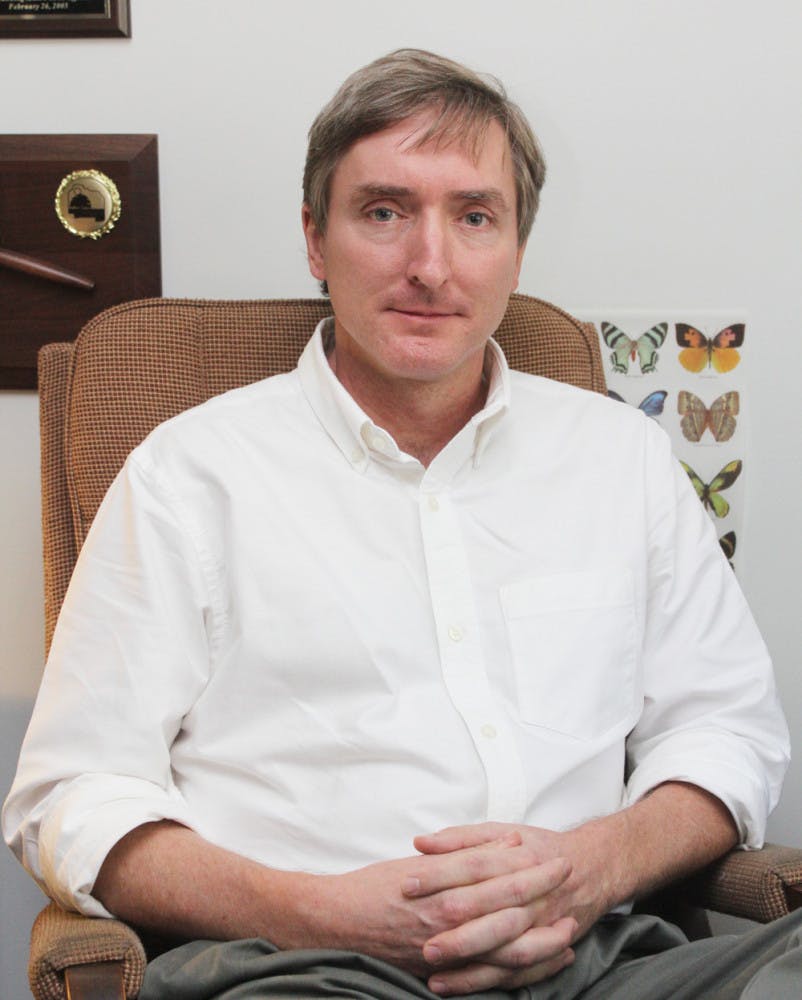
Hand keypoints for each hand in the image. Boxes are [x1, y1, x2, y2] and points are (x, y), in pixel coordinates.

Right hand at [308, 831, 573, 980]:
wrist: (338, 922)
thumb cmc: (375, 886)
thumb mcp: (418, 861)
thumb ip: (461, 855)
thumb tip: (506, 844)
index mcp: (440, 886)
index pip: (494, 872)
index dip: (527, 865)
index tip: (554, 856)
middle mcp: (446, 918)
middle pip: (505, 906)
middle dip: (541, 893)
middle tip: (568, 881)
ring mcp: (445, 949)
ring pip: (504, 947)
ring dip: (541, 939)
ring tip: (569, 929)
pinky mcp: (442, 972)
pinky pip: (490, 976)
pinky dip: (521, 970)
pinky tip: (543, 962)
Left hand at [410, 821, 618, 994]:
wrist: (591, 867)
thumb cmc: (537, 848)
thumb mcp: (501, 831)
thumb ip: (461, 838)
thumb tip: (421, 843)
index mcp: (518, 859)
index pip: (473, 867)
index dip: (439, 875)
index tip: (407, 885)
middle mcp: (531, 895)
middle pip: (491, 914)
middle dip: (456, 932)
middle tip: (422, 942)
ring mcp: (540, 926)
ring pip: (505, 952)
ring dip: (469, 966)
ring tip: (432, 973)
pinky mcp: (543, 948)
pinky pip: (515, 974)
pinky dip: (485, 982)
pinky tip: (451, 986)